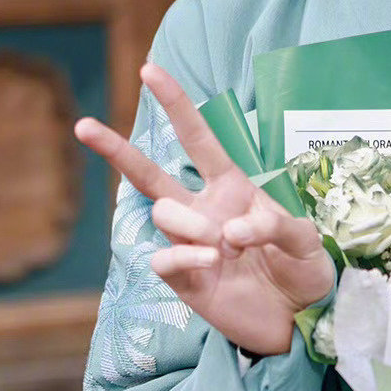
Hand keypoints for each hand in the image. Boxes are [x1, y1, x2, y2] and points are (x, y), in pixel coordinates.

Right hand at [74, 59, 335, 355]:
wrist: (302, 321)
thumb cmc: (305, 270)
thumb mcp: (306, 240)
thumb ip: (275, 225)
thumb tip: (228, 231)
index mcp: (232, 187)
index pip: (197, 139)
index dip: (175, 104)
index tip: (149, 69)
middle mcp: (203, 210)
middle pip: (148, 174)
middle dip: (116, 149)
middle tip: (84, 126)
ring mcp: (188, 244)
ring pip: (162, 212)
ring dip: (192, 224)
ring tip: (227, 249)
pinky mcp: (183, 278)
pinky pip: (163, 257)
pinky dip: (185, 255)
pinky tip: (212, 262)